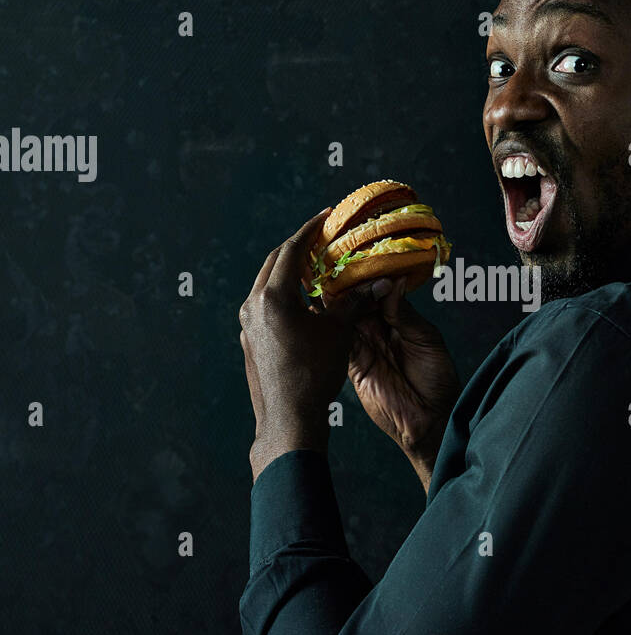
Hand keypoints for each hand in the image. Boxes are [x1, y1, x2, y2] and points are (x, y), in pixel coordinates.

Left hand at [239, 208, 366, 482]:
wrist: (288, 418)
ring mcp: (247, 323)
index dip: (310, 230)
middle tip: (320, 239)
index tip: (325, 216)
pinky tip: (302, 302)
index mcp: (274, 296)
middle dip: (297, 248)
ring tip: (313, 269)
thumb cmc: (315, 374)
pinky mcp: (249, 339)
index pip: (291, 250)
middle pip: (274, 262)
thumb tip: (378, 283)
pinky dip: (282, 294)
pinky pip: (264, 304)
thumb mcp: (338, 333)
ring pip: (266, 283)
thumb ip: (353, 302)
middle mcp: (254, 304)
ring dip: (289, 271)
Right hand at [337, 275, 460, 492]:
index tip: (357, 256)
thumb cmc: (437, 379)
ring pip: (344, 318)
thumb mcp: (426, 340)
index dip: (369, 276)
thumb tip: (391, 281)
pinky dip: (328, 327)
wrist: (429, 420)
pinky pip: (337, 341)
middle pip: (358, 301)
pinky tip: (316, 309)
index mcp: (399, 319)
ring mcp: (364, 346)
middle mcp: (379, 329)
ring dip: (335, 301)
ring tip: (321, 278)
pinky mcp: (352, 364)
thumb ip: (404, 313)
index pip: (379, 291)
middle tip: (332, 263)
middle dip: (347, 284)